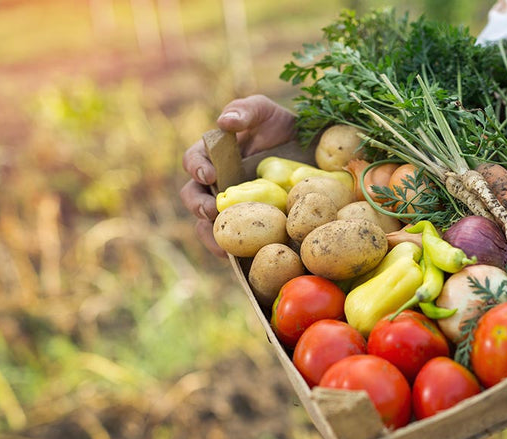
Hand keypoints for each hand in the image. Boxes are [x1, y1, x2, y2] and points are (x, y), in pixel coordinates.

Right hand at [180, 95, 296, 256]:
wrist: (313, 152)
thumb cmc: (283, 127)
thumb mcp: (267, 112)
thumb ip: (246, 111)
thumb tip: (224, 122)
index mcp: (214, 155)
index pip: (194, 161)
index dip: (196, 168)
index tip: (209, 175)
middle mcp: (217, 183)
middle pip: (193, 196)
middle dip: (197, 205)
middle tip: (210, 210)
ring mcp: (231, 206)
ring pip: (206, 224)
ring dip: (210, 233)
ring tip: (220, 243)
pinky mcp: (247, 225)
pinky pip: (233, 241)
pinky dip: (231, 250)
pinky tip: (240, 258)